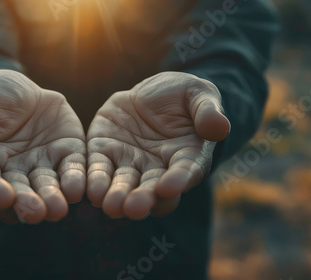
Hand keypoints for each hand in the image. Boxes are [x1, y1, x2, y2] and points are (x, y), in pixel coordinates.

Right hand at [0, 70, 85, 223]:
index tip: (2, 197)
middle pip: (18, 193)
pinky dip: (75, 180)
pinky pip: (72, 169)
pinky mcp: (66, 154)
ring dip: (52, 199)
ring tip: (58, 208)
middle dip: (27, 204)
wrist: (22, 88)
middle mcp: (12, 171)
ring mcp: (40, 165)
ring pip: (46, 187)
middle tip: (36, 212)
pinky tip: (78, 189)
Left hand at [86, 72, 229, 219]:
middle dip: (142, 199)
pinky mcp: (105, 152)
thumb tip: (220, 127)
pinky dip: (95, 180)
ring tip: (110, 205)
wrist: (151, 94)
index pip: (184, 172)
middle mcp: (157, 168)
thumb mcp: (198, 95)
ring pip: (123, 185)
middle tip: (134, 208)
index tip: (169, 187)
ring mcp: (130, 163)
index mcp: (186, 157)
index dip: (178, 180)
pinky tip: (90, 190)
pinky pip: (99, 168)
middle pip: (151, 189)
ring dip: (117, 197)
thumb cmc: (183, 96)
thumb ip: (207, 111)